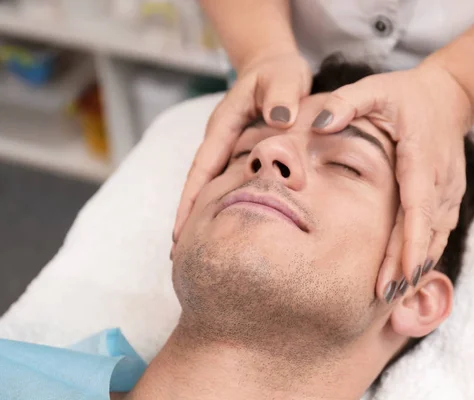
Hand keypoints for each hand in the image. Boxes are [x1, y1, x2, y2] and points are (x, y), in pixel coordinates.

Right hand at [172, 52, 312, 252]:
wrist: (275, 66)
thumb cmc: (279, 72)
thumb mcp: (284, 77)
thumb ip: (282, 96)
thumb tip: (279, 121)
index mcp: (224, 125)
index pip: (202, 168)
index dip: (190, 200)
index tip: (180, 232)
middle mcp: (220, 139)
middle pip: (197, 183)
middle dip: (186, 216)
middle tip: (178, 255)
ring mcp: (228, 148)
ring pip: (210, 185)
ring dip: (200, 213)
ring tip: (195, 248)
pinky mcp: (239, 153)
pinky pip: (226, 181)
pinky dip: (221, 202)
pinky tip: (224, 224)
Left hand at [311, 63, 472, 301]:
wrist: (449, 96)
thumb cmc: (405, 95)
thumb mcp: (374, 89)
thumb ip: (346, 103)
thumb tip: (318, 123)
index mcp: (420, 157)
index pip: (417, 206)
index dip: (411, 241)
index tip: (402, 272)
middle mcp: (440, 179)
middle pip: (425, 230)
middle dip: (407, 264)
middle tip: (385, 294)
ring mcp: (449, 190)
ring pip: (435, 236)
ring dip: (416, 264)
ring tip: (394, 294)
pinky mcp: (449, 196)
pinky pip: (439, 231)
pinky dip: (425, 253)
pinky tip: (408, 274)